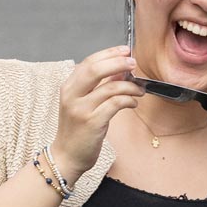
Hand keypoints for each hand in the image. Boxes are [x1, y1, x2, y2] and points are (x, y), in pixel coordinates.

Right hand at [51, 46, 141, 178]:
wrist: (66, 155)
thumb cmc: (77, 129)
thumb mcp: (84, 102)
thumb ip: (99, 85)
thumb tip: (120, 69)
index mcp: (68, 87)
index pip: (89, 62)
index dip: (109, 53)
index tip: (125, 51)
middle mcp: (72, 95)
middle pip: (96, 69)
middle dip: (118, 62)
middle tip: (134, 63)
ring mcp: (81, 109)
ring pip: (110, 87)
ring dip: (130, 86)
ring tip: (139, 90)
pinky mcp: (92, 122)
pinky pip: (116, 104)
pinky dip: (129, 100)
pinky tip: (133, 104)